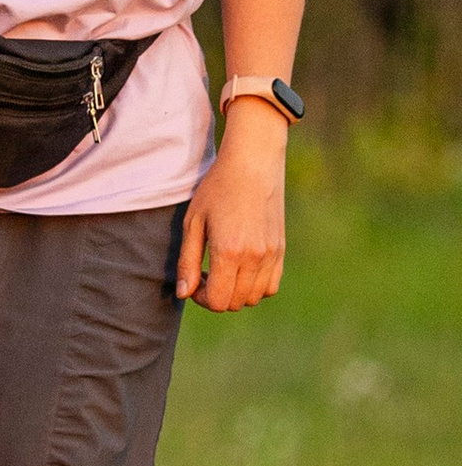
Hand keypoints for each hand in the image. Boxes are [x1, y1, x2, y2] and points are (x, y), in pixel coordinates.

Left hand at [177, 117, 287, 311]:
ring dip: (235, 292)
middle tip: (206, 272)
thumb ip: (187, 261)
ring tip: (224, 269)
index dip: (201, 298)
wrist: (253, 162)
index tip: (195, 279)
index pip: (218, 301)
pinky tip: (242, 267)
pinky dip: (255, 286)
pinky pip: (271, 285)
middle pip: (235, 302)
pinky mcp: (281, 249)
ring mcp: (272, 254)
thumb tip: (184, 294)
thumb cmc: (217, 188)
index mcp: (229, 251)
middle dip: (216, 295)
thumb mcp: (193, 222)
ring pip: (254, 297)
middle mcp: (254, 257)